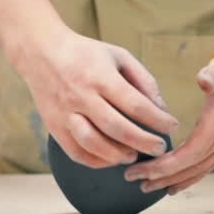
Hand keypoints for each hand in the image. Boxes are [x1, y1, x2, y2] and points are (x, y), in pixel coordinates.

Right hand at [14, 29, 179, 168]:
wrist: (40, 52)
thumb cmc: (86, 54)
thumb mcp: (118, 56)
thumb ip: (143, 80)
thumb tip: (162, 109)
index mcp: (100, 76)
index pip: (135, 104)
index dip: (158, 119)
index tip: (172, 125)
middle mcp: (81, 96)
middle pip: (117, 128)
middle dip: (143, 142)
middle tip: (160, 148)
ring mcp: (65, 113)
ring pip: (94, 144)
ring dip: (118, 155)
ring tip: (134, 156)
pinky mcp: (54, 126)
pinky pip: (76, 152)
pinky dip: (96, 161)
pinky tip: (111, 159)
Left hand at [124, 48, 213, 194]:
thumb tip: (203, 80)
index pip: (191, 152)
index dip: (166, 165)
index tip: (143, 169)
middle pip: (190, 166)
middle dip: (161, 176)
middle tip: (133, 179)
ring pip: (198, 170)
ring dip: (172, 181)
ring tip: (147, 186)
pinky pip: (205, 167)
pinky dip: (187, 178)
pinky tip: (172, 185)